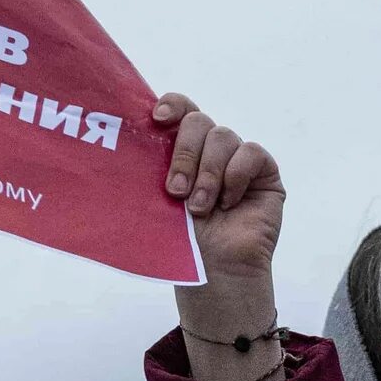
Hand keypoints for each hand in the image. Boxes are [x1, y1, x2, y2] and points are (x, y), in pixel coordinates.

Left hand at [159, 92, 286, 380]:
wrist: (212, 276)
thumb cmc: (180, 243)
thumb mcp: (155, 203)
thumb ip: (146, 171)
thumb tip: (116, 144)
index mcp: (181, 150)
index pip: (179, 110)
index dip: (171, 105)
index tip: (156, 119)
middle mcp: (209, 150)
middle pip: (198, 121)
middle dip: (184, 153)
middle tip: (174, 191)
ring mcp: (238, 160)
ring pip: (223, 136)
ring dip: (208, 174)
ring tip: (199, 209)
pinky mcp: (264, 175)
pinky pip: (251, 154)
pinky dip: (235, 176)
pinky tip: (228, 203)